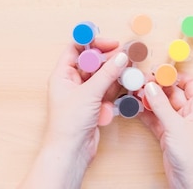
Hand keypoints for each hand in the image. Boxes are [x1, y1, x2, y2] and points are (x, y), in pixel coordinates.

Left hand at [19, 38, 128, 188]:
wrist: (71, 152)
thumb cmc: (68, 124)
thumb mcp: (89, 93)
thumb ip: (107, 74)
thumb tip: (121, 57)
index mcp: (62, 75)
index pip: (76, 49)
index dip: (92, 42)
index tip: (109, 42)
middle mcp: (72, 82)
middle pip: (92, 61)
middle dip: (108, 57)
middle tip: (124, 54)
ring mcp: (85, 94)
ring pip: (102, 75)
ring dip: (115, 72)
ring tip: (129, 66)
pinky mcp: (95, 105)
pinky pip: (108, 89)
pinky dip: (117, 85)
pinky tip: (127, 81)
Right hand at [140, 75, 192, 188]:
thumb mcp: (177, 127)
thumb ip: (162, 106)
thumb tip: (151, 87)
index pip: (190, 83)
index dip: (175, 76)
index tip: (158, 72)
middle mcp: (190, 115)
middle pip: (173, 93)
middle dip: (157, 87)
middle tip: (140, 81)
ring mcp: (178, 126)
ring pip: (162, 106)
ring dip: (149, 100)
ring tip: (134, 92)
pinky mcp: (168, 136)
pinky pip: (156, 119)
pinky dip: (146, 113)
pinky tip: (135, 107)